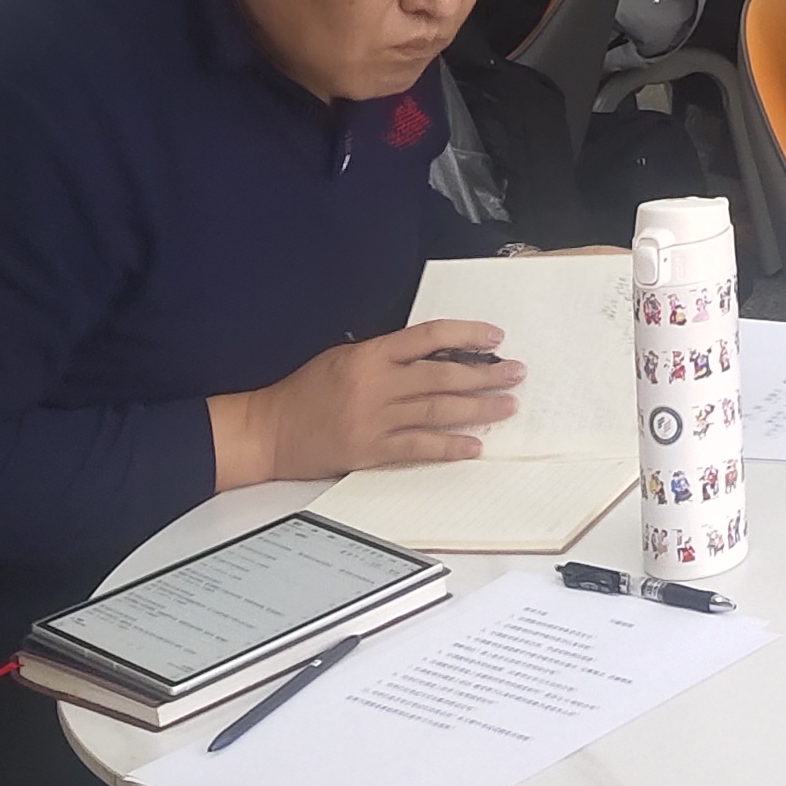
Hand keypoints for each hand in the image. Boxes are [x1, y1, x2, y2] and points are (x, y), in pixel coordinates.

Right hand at [210, 321, 520, 487]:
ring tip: (508, 406)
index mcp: (371, 355)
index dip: (467, 334)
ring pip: (437, 410)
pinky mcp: (369, 451)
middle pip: (442, 375)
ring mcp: (374, 419)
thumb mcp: (344, 356)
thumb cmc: (305, 390)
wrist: (269, 431)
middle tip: (516, 372)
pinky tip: (474, 445)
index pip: (429, 336)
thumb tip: (435, 354)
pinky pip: (418, 448)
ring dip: (477, 408)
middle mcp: (376, 384)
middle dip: (485, 373)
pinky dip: (448, 446)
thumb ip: (387, 355)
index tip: (495, 336)